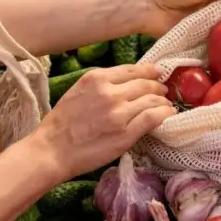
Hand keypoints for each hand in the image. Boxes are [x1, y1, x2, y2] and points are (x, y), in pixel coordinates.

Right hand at [32, 64, 173, 178]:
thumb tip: (127, 83)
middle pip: (145, 83)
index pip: (132, 70)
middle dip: (158, 86)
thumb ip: (101, 85)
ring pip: (153, 100)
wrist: (53, 150)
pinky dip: (165, 114)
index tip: (158, 72)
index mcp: (96, 78)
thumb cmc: (61, 123)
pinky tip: (168, 115)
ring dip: (163, 101)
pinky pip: (153, 117)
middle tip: (164, 91)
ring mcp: (119, 113)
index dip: (149, 71)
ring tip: (166, 105)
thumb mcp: (79, 91)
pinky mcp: (126, 133)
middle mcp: (110, 92)